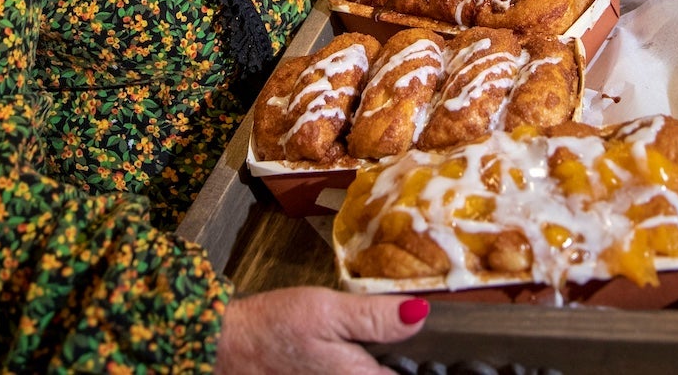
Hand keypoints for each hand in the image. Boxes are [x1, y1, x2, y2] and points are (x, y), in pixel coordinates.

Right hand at [215, 286, 428, 373]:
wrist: (229, 346)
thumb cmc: (275, 327)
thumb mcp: (328, 310)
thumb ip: (375, 317)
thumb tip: (421, 315)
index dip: (430, 365)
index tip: (447, 351)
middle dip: (406, 365)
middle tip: (413, 341)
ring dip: (386, 365)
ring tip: (391, 347)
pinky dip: (367, 368)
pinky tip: (363, 355)